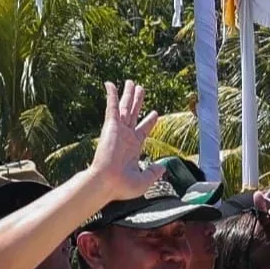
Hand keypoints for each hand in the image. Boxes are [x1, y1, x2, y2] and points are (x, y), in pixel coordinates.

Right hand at [85, 81, 164, 200]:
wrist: (107, 183)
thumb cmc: (122, 185)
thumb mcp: (144, 180)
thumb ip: (154, 172)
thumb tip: (162, 167)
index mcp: (133, 147)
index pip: (143, 129)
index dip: (149, 121)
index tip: (155, 113)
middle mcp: (126, 136)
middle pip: (134, 114)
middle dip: (138, 101)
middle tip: (141, 89)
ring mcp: (118, 130)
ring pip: (125, 107)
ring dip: (128, 94)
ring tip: (132, 82)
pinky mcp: (110, 126)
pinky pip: (112, 107)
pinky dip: (111, 95)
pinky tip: (110, 84)